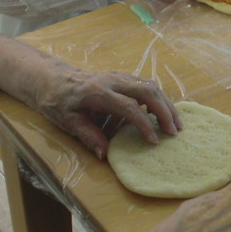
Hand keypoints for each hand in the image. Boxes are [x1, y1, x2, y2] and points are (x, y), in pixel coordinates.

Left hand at [33, 64, 181, 159]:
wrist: (53, 79)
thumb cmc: (59, 102)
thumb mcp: (67, 121)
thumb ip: (88, 136)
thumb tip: (105, 154)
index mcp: (98, 93)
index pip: (129, 107)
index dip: (144, 124)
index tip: (153, 141)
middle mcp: (113, 81)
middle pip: (147, 91)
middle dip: (164, 111)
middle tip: (174, 131)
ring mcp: (120, 76)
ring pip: (151, 85)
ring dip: (167, 104)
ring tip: (177, 123)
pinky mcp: (124, 77)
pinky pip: (147, 84)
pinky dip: (160, 98)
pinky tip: (165, 113)